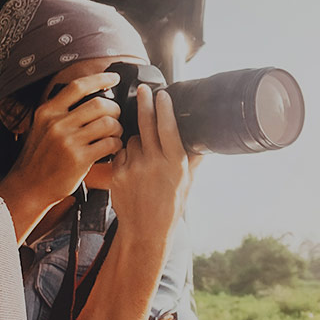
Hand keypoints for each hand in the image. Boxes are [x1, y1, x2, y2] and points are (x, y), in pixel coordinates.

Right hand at [1, 72, 123, 206]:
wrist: (29, 187)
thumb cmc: (39, 158)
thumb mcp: (42, 128)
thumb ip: (61, 113)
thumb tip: (91, 98)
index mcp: (47, 112)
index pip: (78, 86)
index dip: (100, 78)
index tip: (114, 78)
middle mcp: (56, 123)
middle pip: (99, 104)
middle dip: (115, 109)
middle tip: (116, 116)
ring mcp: (68, 141)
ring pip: (108, 123)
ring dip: (118, 128)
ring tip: (115, 134)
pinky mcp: (79, 158)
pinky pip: (110, 143)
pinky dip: (117, 144)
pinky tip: (113, 147)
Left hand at [110, 84, 201, 237]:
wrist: (145, 230)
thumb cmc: (169, 208)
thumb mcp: (187, 184)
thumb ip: (192, 162)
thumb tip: (202, 144)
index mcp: (174, 164)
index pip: (168, 128)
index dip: (164, 108)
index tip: (162, 94)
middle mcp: (154, 164)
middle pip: (146, 125)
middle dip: (145, 104)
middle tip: (143, 89)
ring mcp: (134, 168)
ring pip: (132, 140)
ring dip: (137, 141)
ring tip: (145, 158)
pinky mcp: (117, 174)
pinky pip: (121, 153)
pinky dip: (126, 155)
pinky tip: (133, 167)